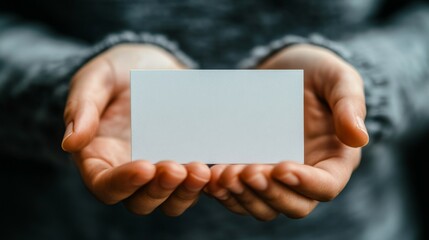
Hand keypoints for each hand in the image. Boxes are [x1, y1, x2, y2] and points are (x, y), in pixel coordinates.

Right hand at [61, 44, 209, 215]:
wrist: (152, 66)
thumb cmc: (118, 71)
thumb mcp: (96, 79)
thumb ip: (82, 108)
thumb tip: (70, 143)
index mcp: (100, 157)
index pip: (105, 185)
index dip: (123, 183)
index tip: (143, 167)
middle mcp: (129, 171)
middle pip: (140, 201)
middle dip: (159, 190)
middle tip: (177, 168)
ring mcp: (159, 169)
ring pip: (170, 200)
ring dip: (185, 192)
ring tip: (200, 170)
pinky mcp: (184, 161)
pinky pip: (194, 184)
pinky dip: (204, 183)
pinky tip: (214, 169)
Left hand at [205, 44, 368, 220]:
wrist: (282, 70)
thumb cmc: (315, 72)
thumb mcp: (337, 78)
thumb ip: (349, 104)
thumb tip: (359, 138)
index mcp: (334, 159)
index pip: (326, 186)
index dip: (305, 184)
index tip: (281, 166)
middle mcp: (306, 175)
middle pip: (293, 205)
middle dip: (268, 193)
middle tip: (245, 171)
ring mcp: (277, 176)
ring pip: (263, 205)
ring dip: (242, 196)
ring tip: (223, 175)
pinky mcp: (252, 170)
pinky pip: (240, 194)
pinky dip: (226, 192)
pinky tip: (210, 178)